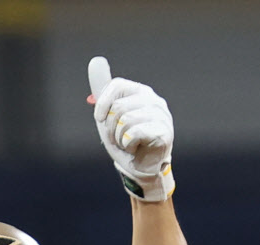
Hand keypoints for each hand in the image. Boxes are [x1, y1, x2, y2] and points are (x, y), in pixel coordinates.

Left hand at [88, 56, 174, 201]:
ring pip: (124, 121)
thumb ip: (104, 94)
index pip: (117, 85)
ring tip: (128, 143)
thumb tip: (95, 61)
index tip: (99, 118)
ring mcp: (161, 115)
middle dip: (111, 128)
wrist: (142, 168)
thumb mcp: (109, 118)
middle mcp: (153, 99)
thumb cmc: (126, 143)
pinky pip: (133, 133)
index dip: (103, 103)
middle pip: (118, 108)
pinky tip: (136, 148)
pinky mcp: (164, 132)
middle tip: (119, 137)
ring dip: (119, 138)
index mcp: (140, 92)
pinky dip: (128, 145)